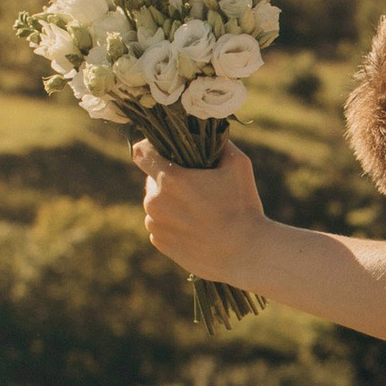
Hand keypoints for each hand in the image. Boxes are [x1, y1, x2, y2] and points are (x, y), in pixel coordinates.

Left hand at [134, 137, 266, 283]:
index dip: (149, 148)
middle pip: (152, 180)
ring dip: (170, 203)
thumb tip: (212, 133)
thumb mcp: (238, 165)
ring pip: (156, 204)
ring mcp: (155, 224)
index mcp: (169, 179)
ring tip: (198, 212)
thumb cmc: (242, 207)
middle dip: (168, 180)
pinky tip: (195, 228)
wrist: (244, 253)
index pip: (141, 153)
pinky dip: (172, 223)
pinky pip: (160, 225)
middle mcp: (155, 201)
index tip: (160, 150)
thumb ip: (220, 144)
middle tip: (195, 188)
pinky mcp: (160, 243)